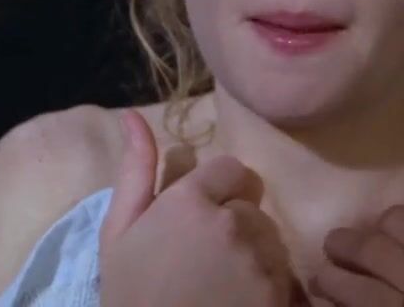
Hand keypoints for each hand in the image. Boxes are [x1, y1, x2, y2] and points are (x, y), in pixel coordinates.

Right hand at [99, 110, 298, 306]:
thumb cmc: (130, 295)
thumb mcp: (119, 232)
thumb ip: (136, 171)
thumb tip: (132, 116)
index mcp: (190, 199)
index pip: (233, 169)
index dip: (221, 191)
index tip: (202, 219)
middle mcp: (231, 221)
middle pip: (254, 205)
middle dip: (238, 223)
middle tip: (208, 259)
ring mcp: (259, 260)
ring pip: (272, 239)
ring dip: (256, 254)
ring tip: (223, 284)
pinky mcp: (277, 294)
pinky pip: (284, 275)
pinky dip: (269, 287)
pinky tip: (238, 302)